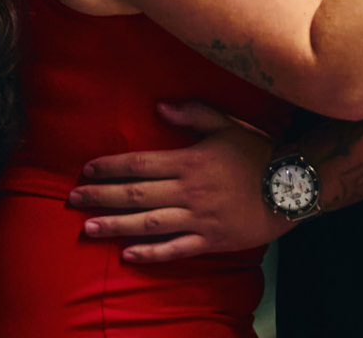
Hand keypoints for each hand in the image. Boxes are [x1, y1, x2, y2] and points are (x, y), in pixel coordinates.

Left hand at [68, 101, 280, 261]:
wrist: (290, 186)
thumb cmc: (258, 151)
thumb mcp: (227, 123)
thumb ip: (193, 113)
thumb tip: (159, 106)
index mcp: (190, 161)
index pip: (141, 164)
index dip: (112, 166)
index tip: (87, 170)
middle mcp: (188, 190)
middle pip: (136, 194)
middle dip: (101, 196)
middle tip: (72, 199)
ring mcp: (197, 218)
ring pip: (148, 223)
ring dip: (115, 225)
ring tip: (88, 227)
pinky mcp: (209, 240)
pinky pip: (174, 249)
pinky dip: (150, 254)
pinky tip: (127, 255)